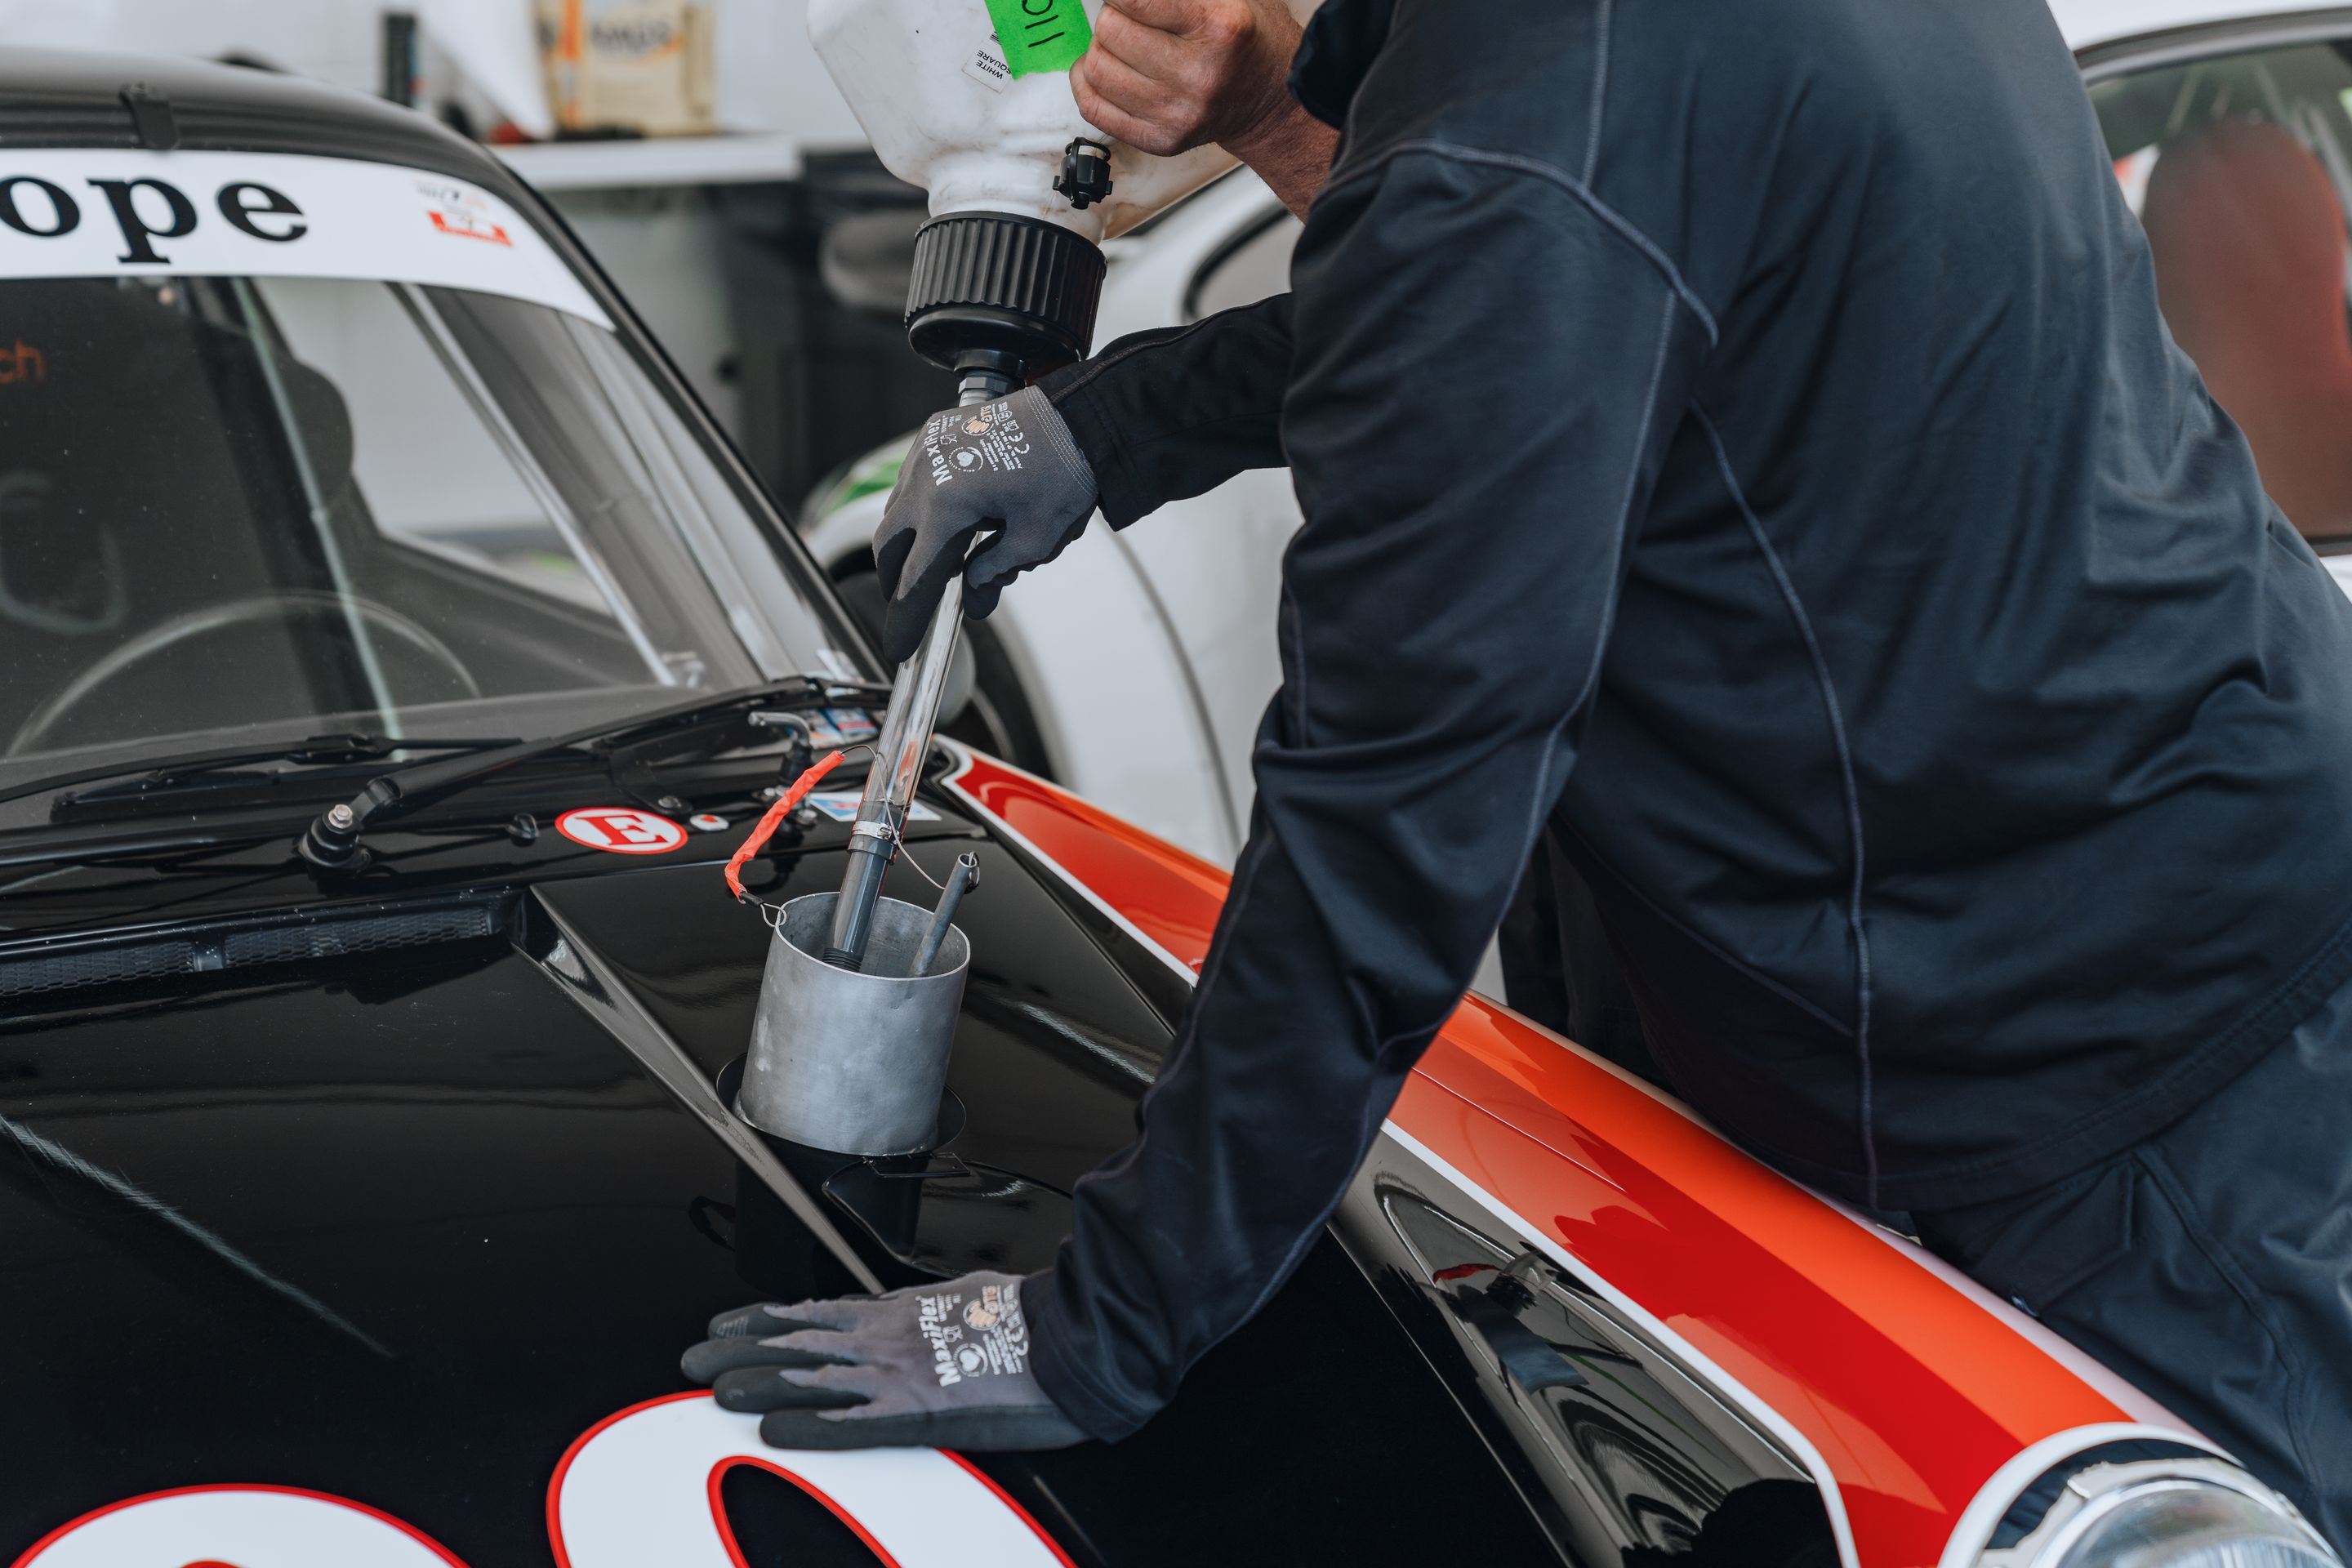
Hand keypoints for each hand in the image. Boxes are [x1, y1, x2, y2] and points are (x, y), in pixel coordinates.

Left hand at [680, 1272, 1087, 1451]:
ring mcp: (898, 1372)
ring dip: (757, 1380)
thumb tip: (936, 1309)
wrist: (1070, 1334)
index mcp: (903, 1311)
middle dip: (741, 1347)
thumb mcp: (976, 1296)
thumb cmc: (1033, 1318)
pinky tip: (771, 1429)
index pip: (819, 1312)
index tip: (731, 1320)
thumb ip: (942, 1308)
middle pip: (799, 1340)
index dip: (768, 1317)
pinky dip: (808, 1425)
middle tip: (693, 1355)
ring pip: (811, 1375)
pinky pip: (851, 1422)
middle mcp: (889, 1336)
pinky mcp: (917, 1410)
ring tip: (711, 1385)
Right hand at [870, 386, 1096, 666]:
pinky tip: (947, 522)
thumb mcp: (1035, 540)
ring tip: (938, 565)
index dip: (907, 619)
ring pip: (896, 510)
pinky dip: (919, 508)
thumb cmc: (1065, 470)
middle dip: (895, 580)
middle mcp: (925, 475)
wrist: (1081, 414)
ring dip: (907, 543)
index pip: (915, 579)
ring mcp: (925, 450)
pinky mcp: (934, 433)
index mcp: (946, 506)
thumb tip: (973, 600)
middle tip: (914, 606)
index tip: (900, 648)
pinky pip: (912, 480)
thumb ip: (995, 573)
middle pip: (888, 544)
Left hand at [1071, 0, 1336, 216]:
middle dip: (1115, 16)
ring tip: (1125, 44)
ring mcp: (1178, 113)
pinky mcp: (1161, 140)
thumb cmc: (1245, 42)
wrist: (1269, 102)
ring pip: (1095, 67)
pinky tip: (1107, 69)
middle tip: (1134, 18)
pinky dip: (1088, 81)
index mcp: (1221, 28)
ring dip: (1102, 48)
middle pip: (1110, 29)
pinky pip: (1093, 106)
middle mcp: (1200, 75)